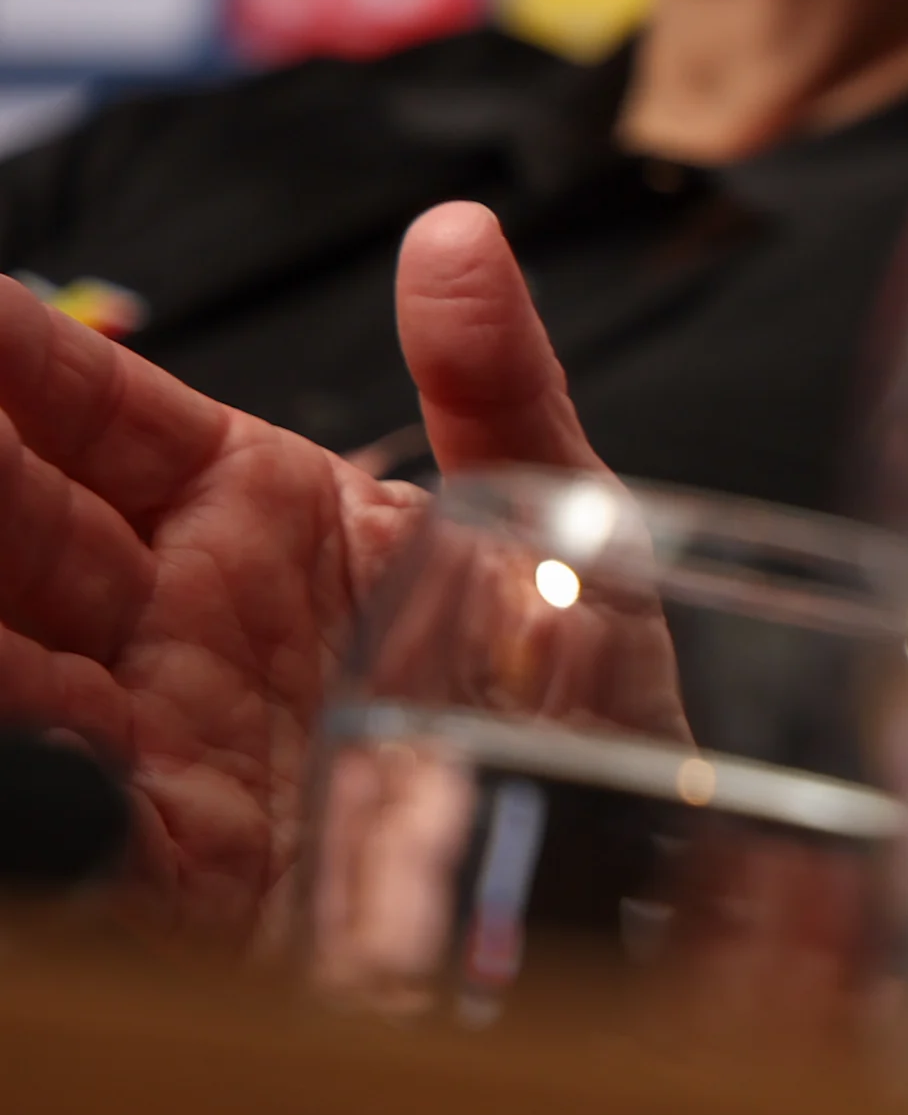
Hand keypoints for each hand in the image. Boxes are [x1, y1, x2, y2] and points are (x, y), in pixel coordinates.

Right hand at [0, 203, 602, 944]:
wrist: (638, 881)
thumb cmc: (591, 698)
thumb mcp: (560, 518)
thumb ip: (496, 381)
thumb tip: (455, 234)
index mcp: (255, 509)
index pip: (96, 413)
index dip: (18, 357)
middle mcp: (178, 615)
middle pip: (19, 520)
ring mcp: (157, 733)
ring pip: (12, 646)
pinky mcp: (164, 856)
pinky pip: (52, 787)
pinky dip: (19, 737)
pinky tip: (11, 692)